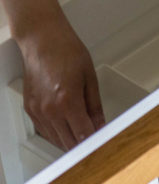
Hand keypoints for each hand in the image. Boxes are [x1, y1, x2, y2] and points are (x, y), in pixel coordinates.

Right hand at [0, 0, 104, 149]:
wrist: (42, 38)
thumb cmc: (65, 50)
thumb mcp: (90, 76)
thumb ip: (95, 105)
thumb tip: (100, 123)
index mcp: (67, 101)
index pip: (83, 135)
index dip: (95, 143)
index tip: (103, 145)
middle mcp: (49, 109)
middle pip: (68, 142)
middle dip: (83, 144)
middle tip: (96, 142)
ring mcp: (37, 111)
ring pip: (55, 139)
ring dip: (69, 140)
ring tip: (83, 134)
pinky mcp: (29, 108)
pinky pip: (45, 130)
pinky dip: (57, 132)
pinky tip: (67, 127)